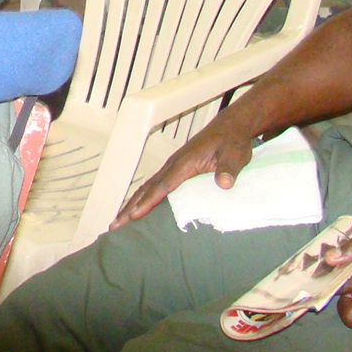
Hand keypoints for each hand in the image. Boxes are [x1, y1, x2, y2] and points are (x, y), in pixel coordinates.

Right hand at [114, 112, 257, 226]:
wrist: (230, 127)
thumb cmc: (232, 141)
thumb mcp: (235, 154)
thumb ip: (229, 169)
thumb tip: (224, 183)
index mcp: (186, 162)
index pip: (164, 185)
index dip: (149, 201)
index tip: (136, 215)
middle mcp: (175, 164)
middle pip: (148, 188)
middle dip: (131, 207)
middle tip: (116, 224)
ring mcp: (172, 166)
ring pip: (147, 187)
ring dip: (131, 204)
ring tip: (118, 221)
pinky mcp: (174, 169)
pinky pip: (153, 185)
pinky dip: (141, 197)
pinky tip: (135, 208)